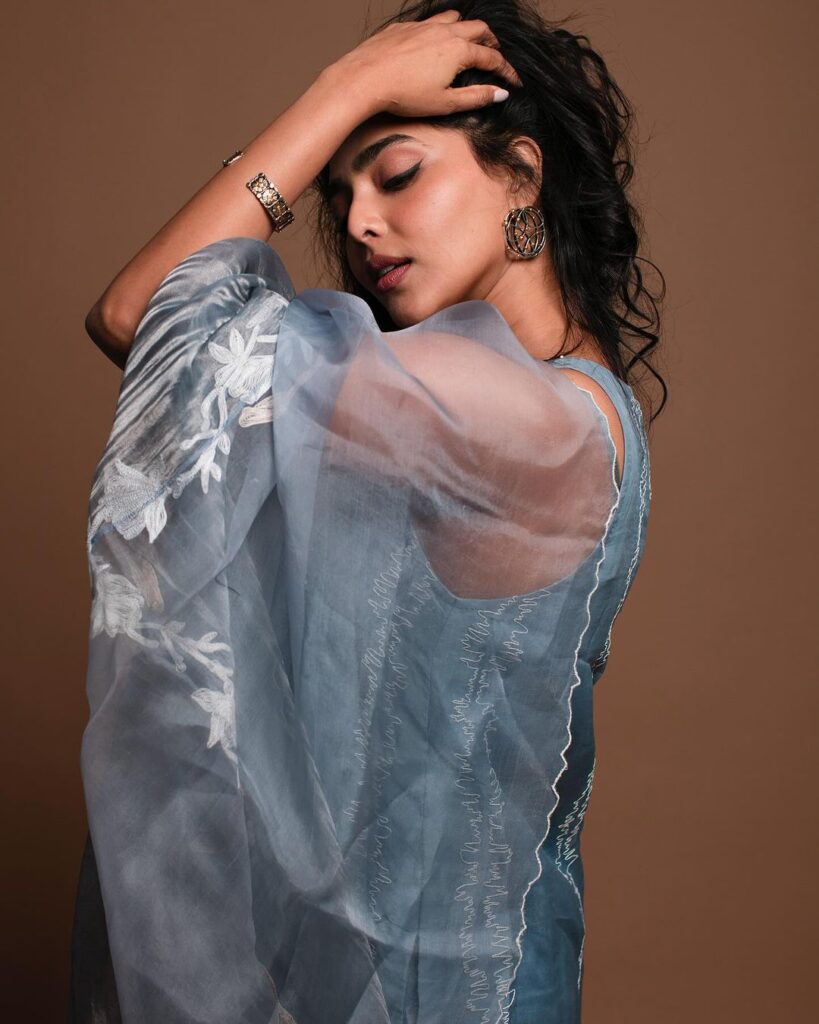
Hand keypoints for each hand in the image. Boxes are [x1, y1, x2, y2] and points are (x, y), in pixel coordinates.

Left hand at [330, 9, 522, 118]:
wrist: (366, 78)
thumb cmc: (405, 96)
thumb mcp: (445, 103)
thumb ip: (475, 98)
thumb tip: (500, 94)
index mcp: (459, 51)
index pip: (492, 57)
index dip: (506, 71)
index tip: (514, 82)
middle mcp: (445, 32)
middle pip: (478, 29)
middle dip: (491, 42)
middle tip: (494, 54)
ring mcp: (423, 27)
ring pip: (454, 18)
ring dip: (466, 29)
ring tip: (468, 41)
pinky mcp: (404, 28)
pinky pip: (429, 22)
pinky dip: (440, 30)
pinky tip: (433, 43)